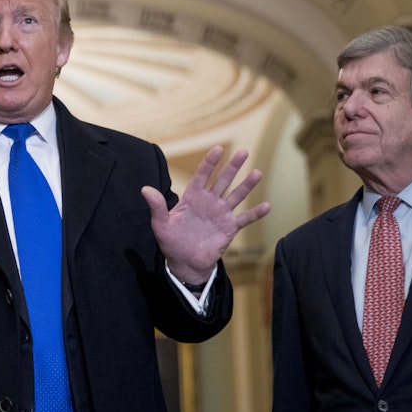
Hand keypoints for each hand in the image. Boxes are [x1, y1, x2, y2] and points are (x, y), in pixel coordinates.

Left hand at [141, 145, 269, 284]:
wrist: (185, 262)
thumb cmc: (171, 241)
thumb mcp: (160, 224)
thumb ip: (156, 206)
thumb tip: (144, 189)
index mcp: (193, 197)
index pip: (202, 175)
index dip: (210, 162)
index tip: (218, 148)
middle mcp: (209, 202)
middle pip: (223, 181)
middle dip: (232, 167)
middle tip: (243, 152)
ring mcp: (221, 214)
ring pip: (236, 196)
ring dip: (247, 185)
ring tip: (257, 173)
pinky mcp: (230, 228)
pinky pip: (245, 218)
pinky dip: (256, 213)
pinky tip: (267, 206)